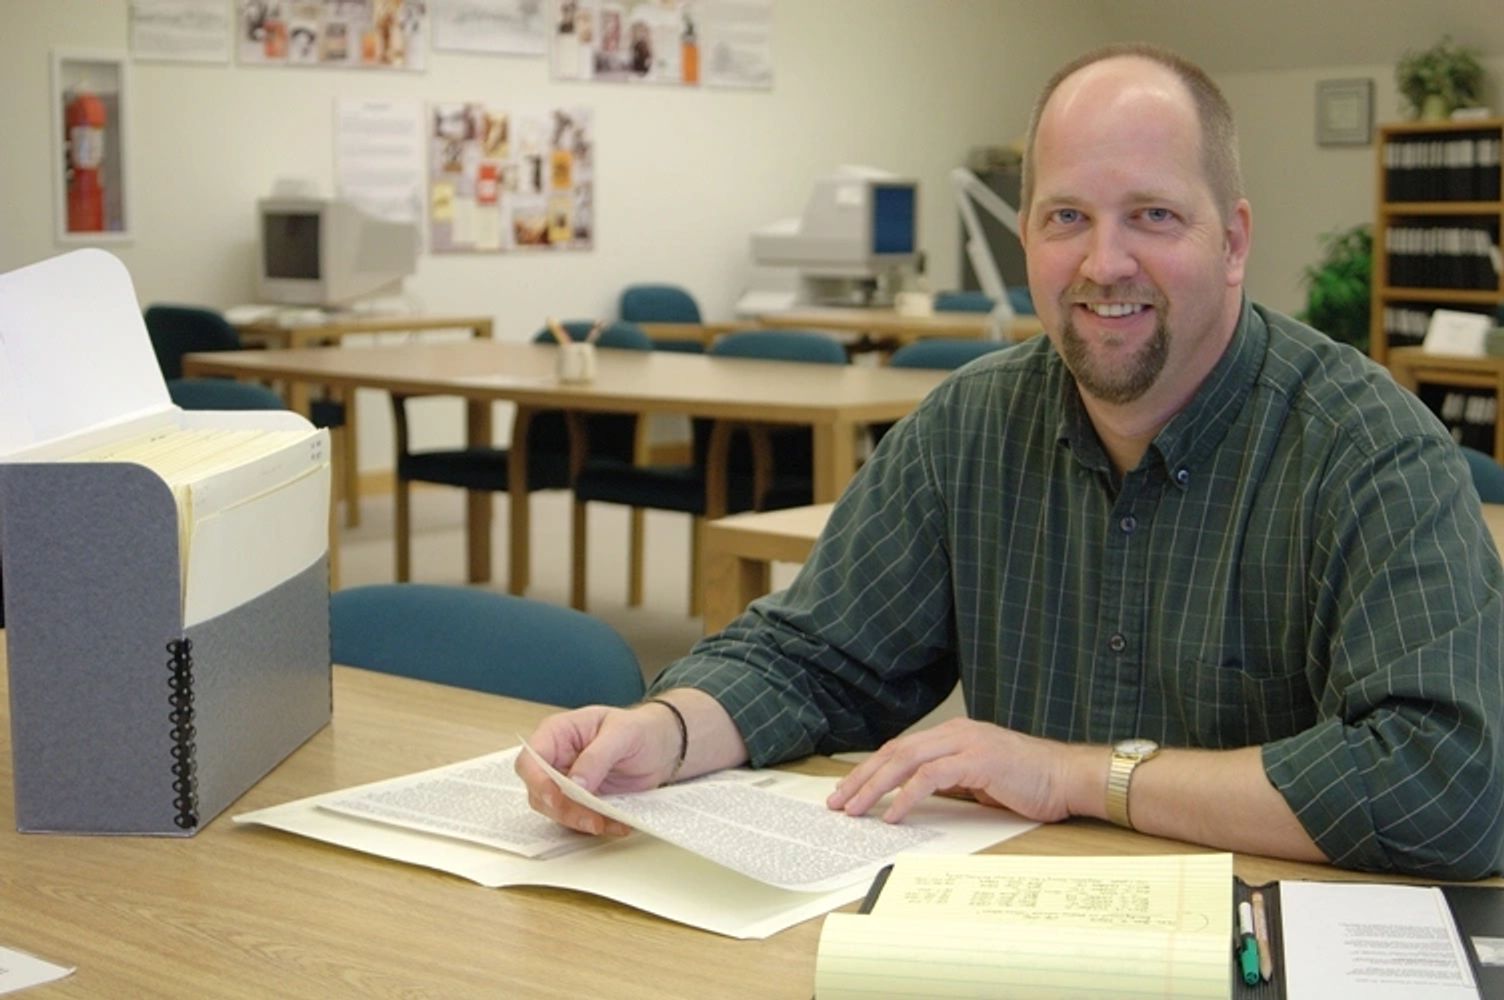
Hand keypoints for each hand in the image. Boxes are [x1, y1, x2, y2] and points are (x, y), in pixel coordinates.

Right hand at [515, 704, 681, 836]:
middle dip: (563, 810)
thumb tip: (575, 783)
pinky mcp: (583, 801)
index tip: (556, 798)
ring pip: (556, 811)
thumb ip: (596, 757)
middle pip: (539, 793)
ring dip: (580, 822)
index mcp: (557, 733)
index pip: (531, 760)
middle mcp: (557, 760)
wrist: (662, 745)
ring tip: (608, 823)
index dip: (537, 782)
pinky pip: (579, 820)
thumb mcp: (622, 733)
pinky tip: (617, 824)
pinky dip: (597, 826)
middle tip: (591, 819)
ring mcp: (568, 783)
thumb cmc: (640, 728)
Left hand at [826, 717, 1098, 823]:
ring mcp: (966, 743)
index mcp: (953, 735)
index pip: (900, 749)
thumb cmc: (1029, 782)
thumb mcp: (979, 780)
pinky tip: (893, 814)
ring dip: (875, 787)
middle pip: (895, 752)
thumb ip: (949, 781)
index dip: (870, 769)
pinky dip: (907, 795)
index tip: (847, 790)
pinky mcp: (978, 760)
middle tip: (838, 802)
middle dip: (862, 777)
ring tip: (855, 809)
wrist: (1069, 777)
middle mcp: (955, 733)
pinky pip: (931, 777)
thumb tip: (911, 799)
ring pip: (906, 760)